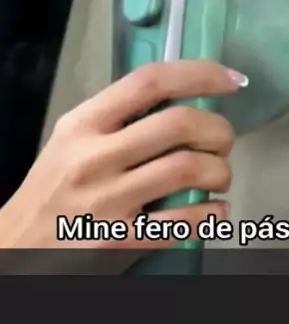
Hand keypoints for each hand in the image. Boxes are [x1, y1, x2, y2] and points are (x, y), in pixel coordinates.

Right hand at [0, 61, 244, 254]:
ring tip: (219, 176)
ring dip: (220, 171)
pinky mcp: (121, 242)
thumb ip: (117, 119)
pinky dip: (213, 213)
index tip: (231, 80)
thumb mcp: (71, 141)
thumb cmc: (52, 191)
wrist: (17, 249)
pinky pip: (185, 221)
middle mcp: (93, 158)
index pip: (148, 81)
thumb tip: (181, 99)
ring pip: (189, 170)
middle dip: (218, 130)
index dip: (199, 74)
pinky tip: (213, 209)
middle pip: (179, 124)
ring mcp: (107, 202)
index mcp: (82, 125)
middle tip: (224, 140)